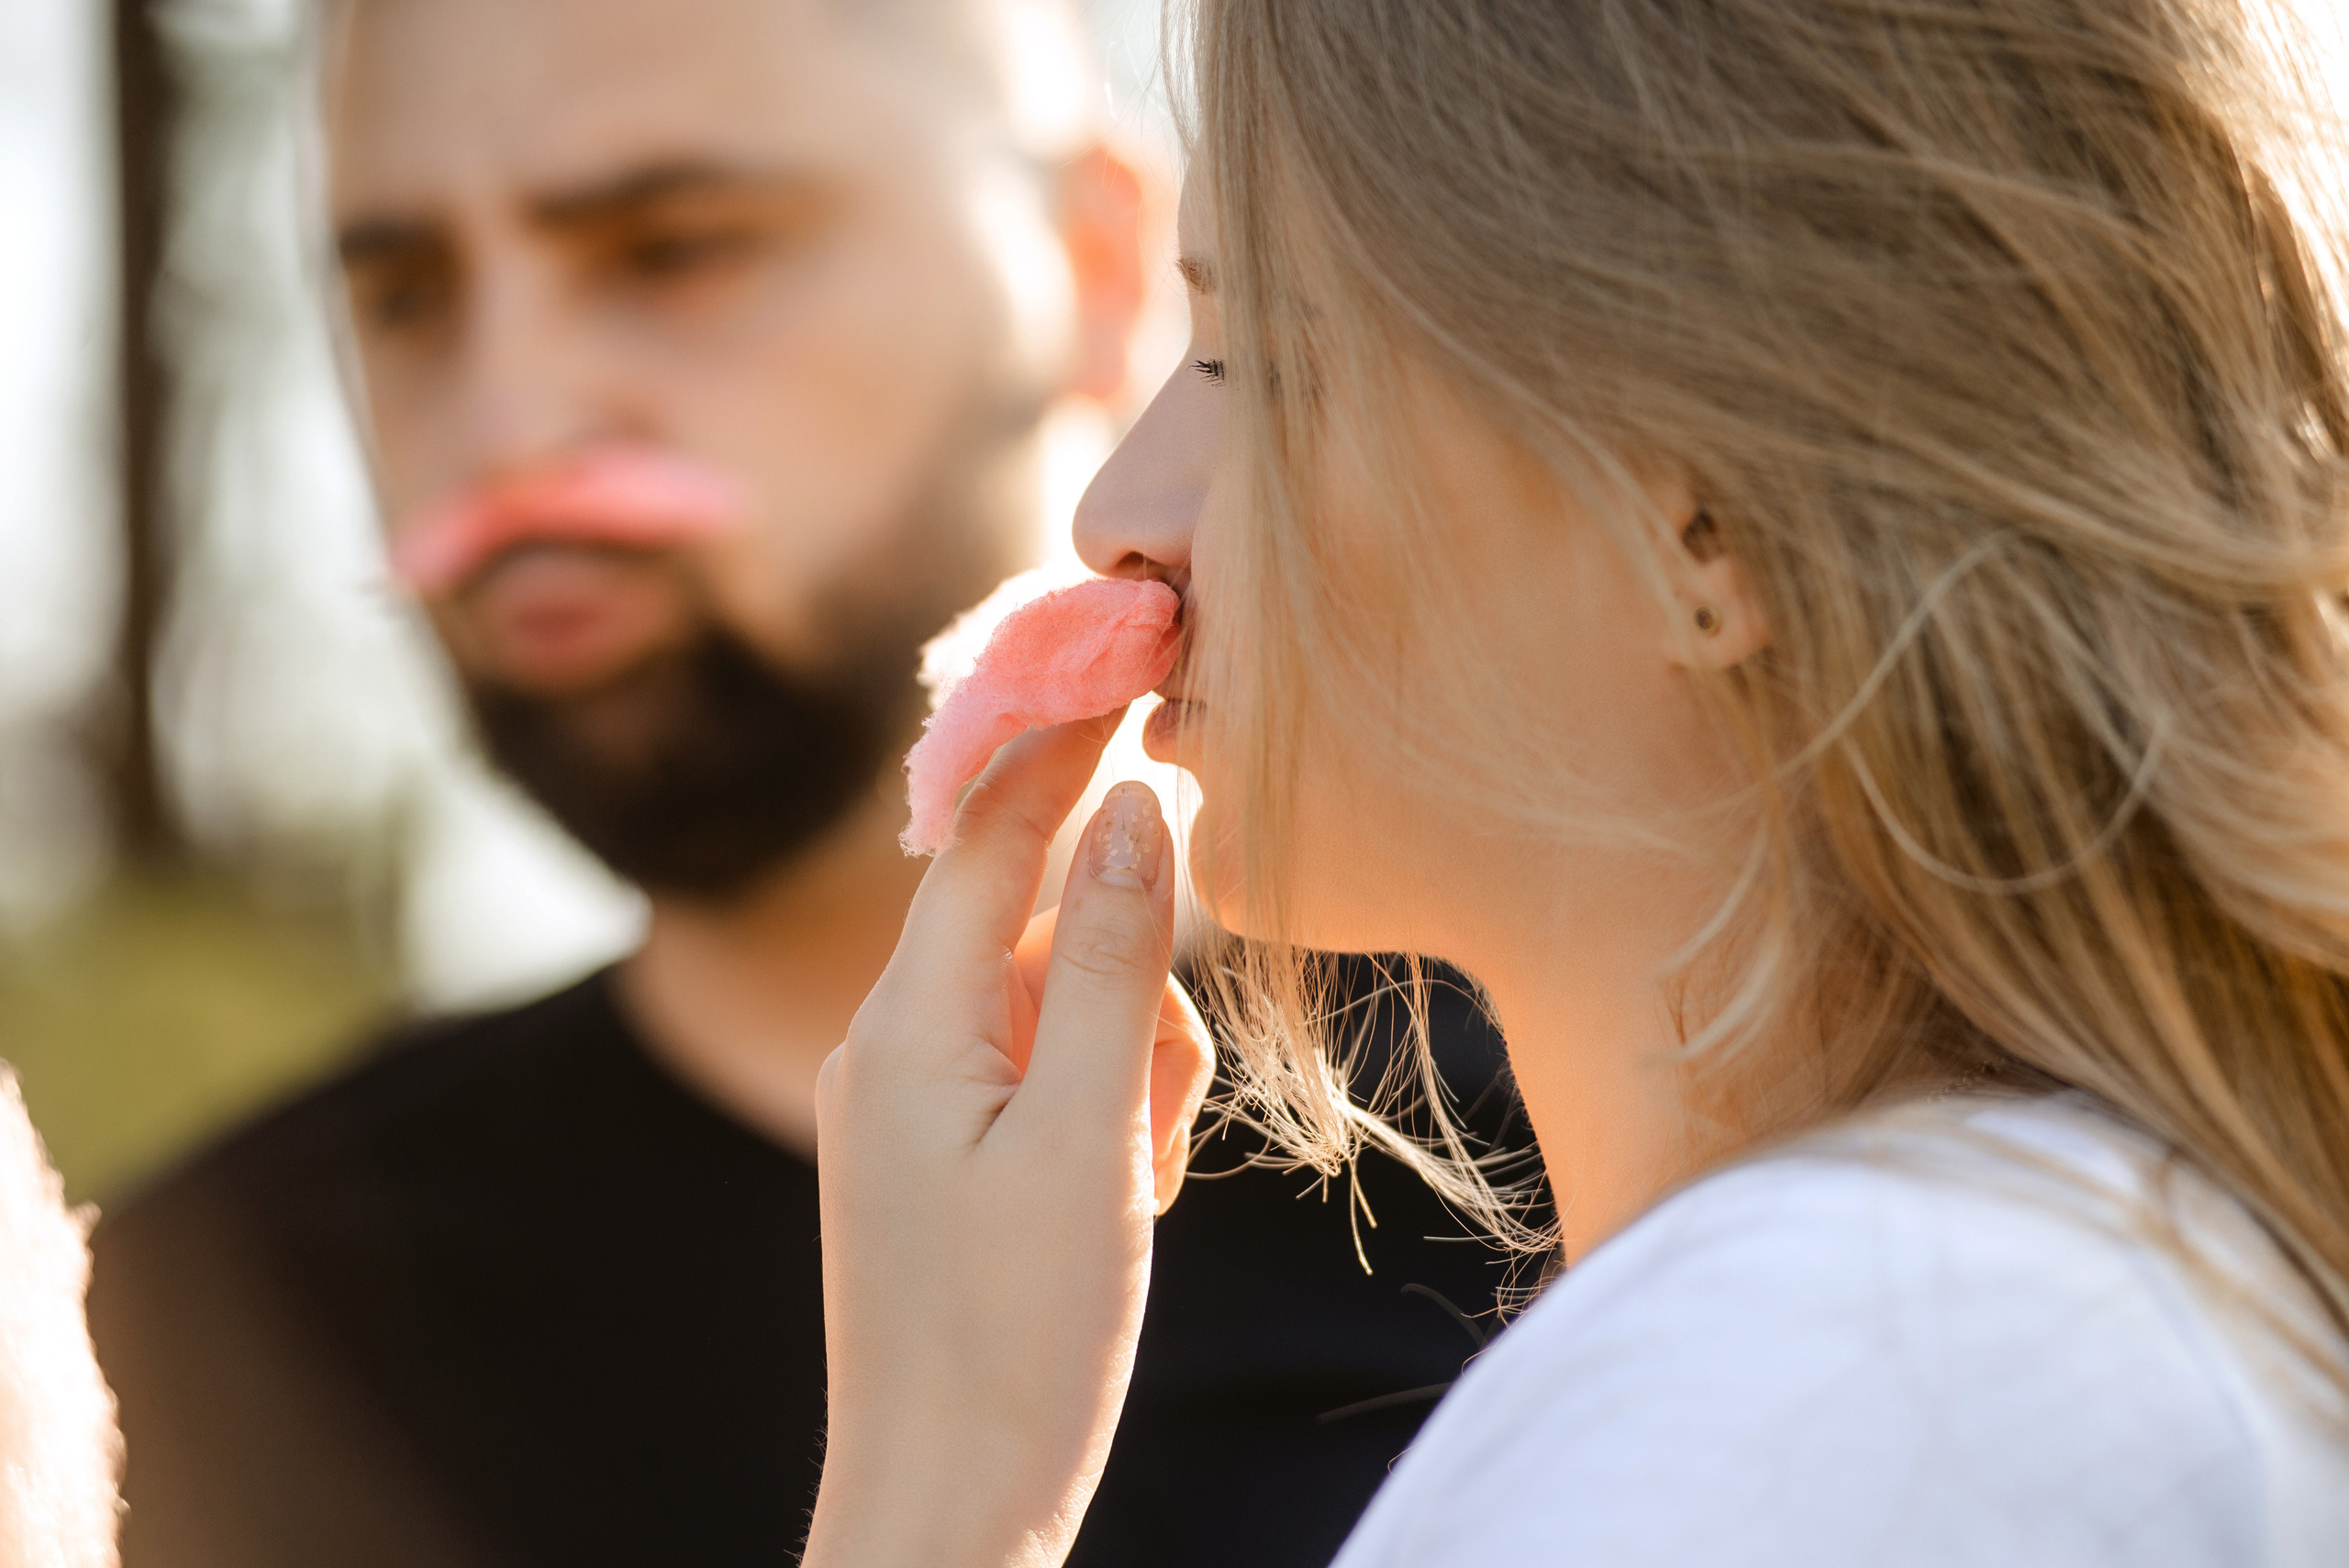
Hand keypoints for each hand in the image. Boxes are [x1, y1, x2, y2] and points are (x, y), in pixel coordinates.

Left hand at [804, 714, 1214, 1567]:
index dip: (1065, 741)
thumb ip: (1108, 961)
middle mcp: (889, 1044)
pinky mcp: (937, 1160)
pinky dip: (1100, 1114)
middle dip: (1128, 988)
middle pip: (1040, 929)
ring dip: (1125, 1067)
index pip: (990, 830)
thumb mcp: (1087, 1134)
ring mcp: (908, 1106)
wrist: (947, 1510)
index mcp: (908, 1021)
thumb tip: (1134, 803)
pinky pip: (1038, 1080)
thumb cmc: (1017, 1338)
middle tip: (1154, 1110)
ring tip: (1138, 1185)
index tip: (1133, 657)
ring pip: (1054, 1009)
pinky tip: (1120, 1207)